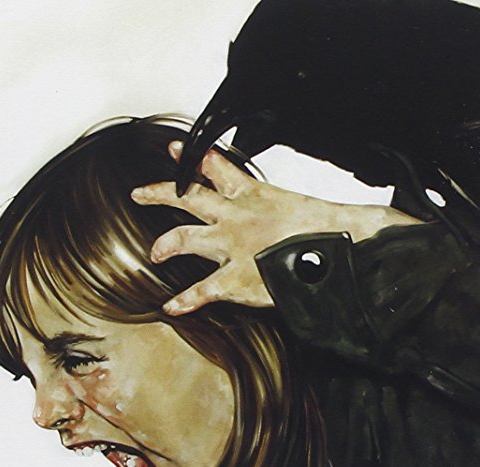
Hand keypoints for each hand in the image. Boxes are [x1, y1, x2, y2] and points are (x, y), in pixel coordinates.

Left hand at [131, 142, 420, 314]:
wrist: (339, 250)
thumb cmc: (328, 228)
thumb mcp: (304, 207)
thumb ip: (293, 208)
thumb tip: (308, 210)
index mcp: (253, 194)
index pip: (217, 167)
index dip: (195, 157)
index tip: (176, 148)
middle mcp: (234, 216)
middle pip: (187, 197)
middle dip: (160, 193)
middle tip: (140, 194)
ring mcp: (230, 246)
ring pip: (183, 238)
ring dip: (164, 245)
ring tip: (154, 253)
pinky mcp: (234, 278)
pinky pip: (201, 290)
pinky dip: (186, 300)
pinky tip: (172, 306)